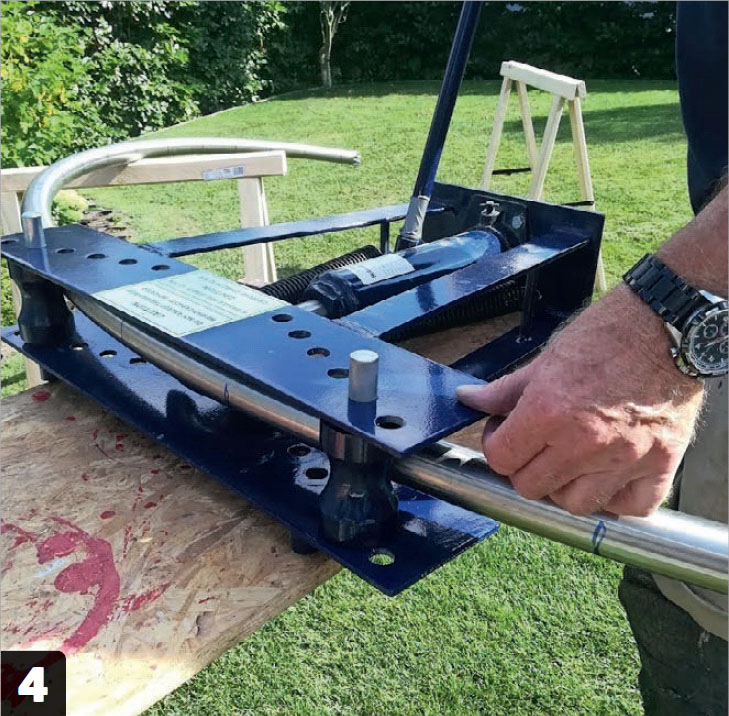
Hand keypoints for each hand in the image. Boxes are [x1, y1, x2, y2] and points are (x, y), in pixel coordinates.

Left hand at [456, 285, 703, 516]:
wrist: (667, 324)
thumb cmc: (606, 335)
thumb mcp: (546, 359)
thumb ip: (505, 390)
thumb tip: (469, 399)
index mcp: (548, 412)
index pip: (500, 459)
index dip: (495, 447)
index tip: (503, 433)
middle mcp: (583, 442)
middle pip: (531, 487)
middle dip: (524, 468)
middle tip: (534, 446)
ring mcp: (624, 458)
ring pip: (576, 504)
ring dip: (565, 488)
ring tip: (569, 463)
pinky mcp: (661, 463)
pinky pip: (631, 507)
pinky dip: (616, 499)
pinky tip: (608, 476)